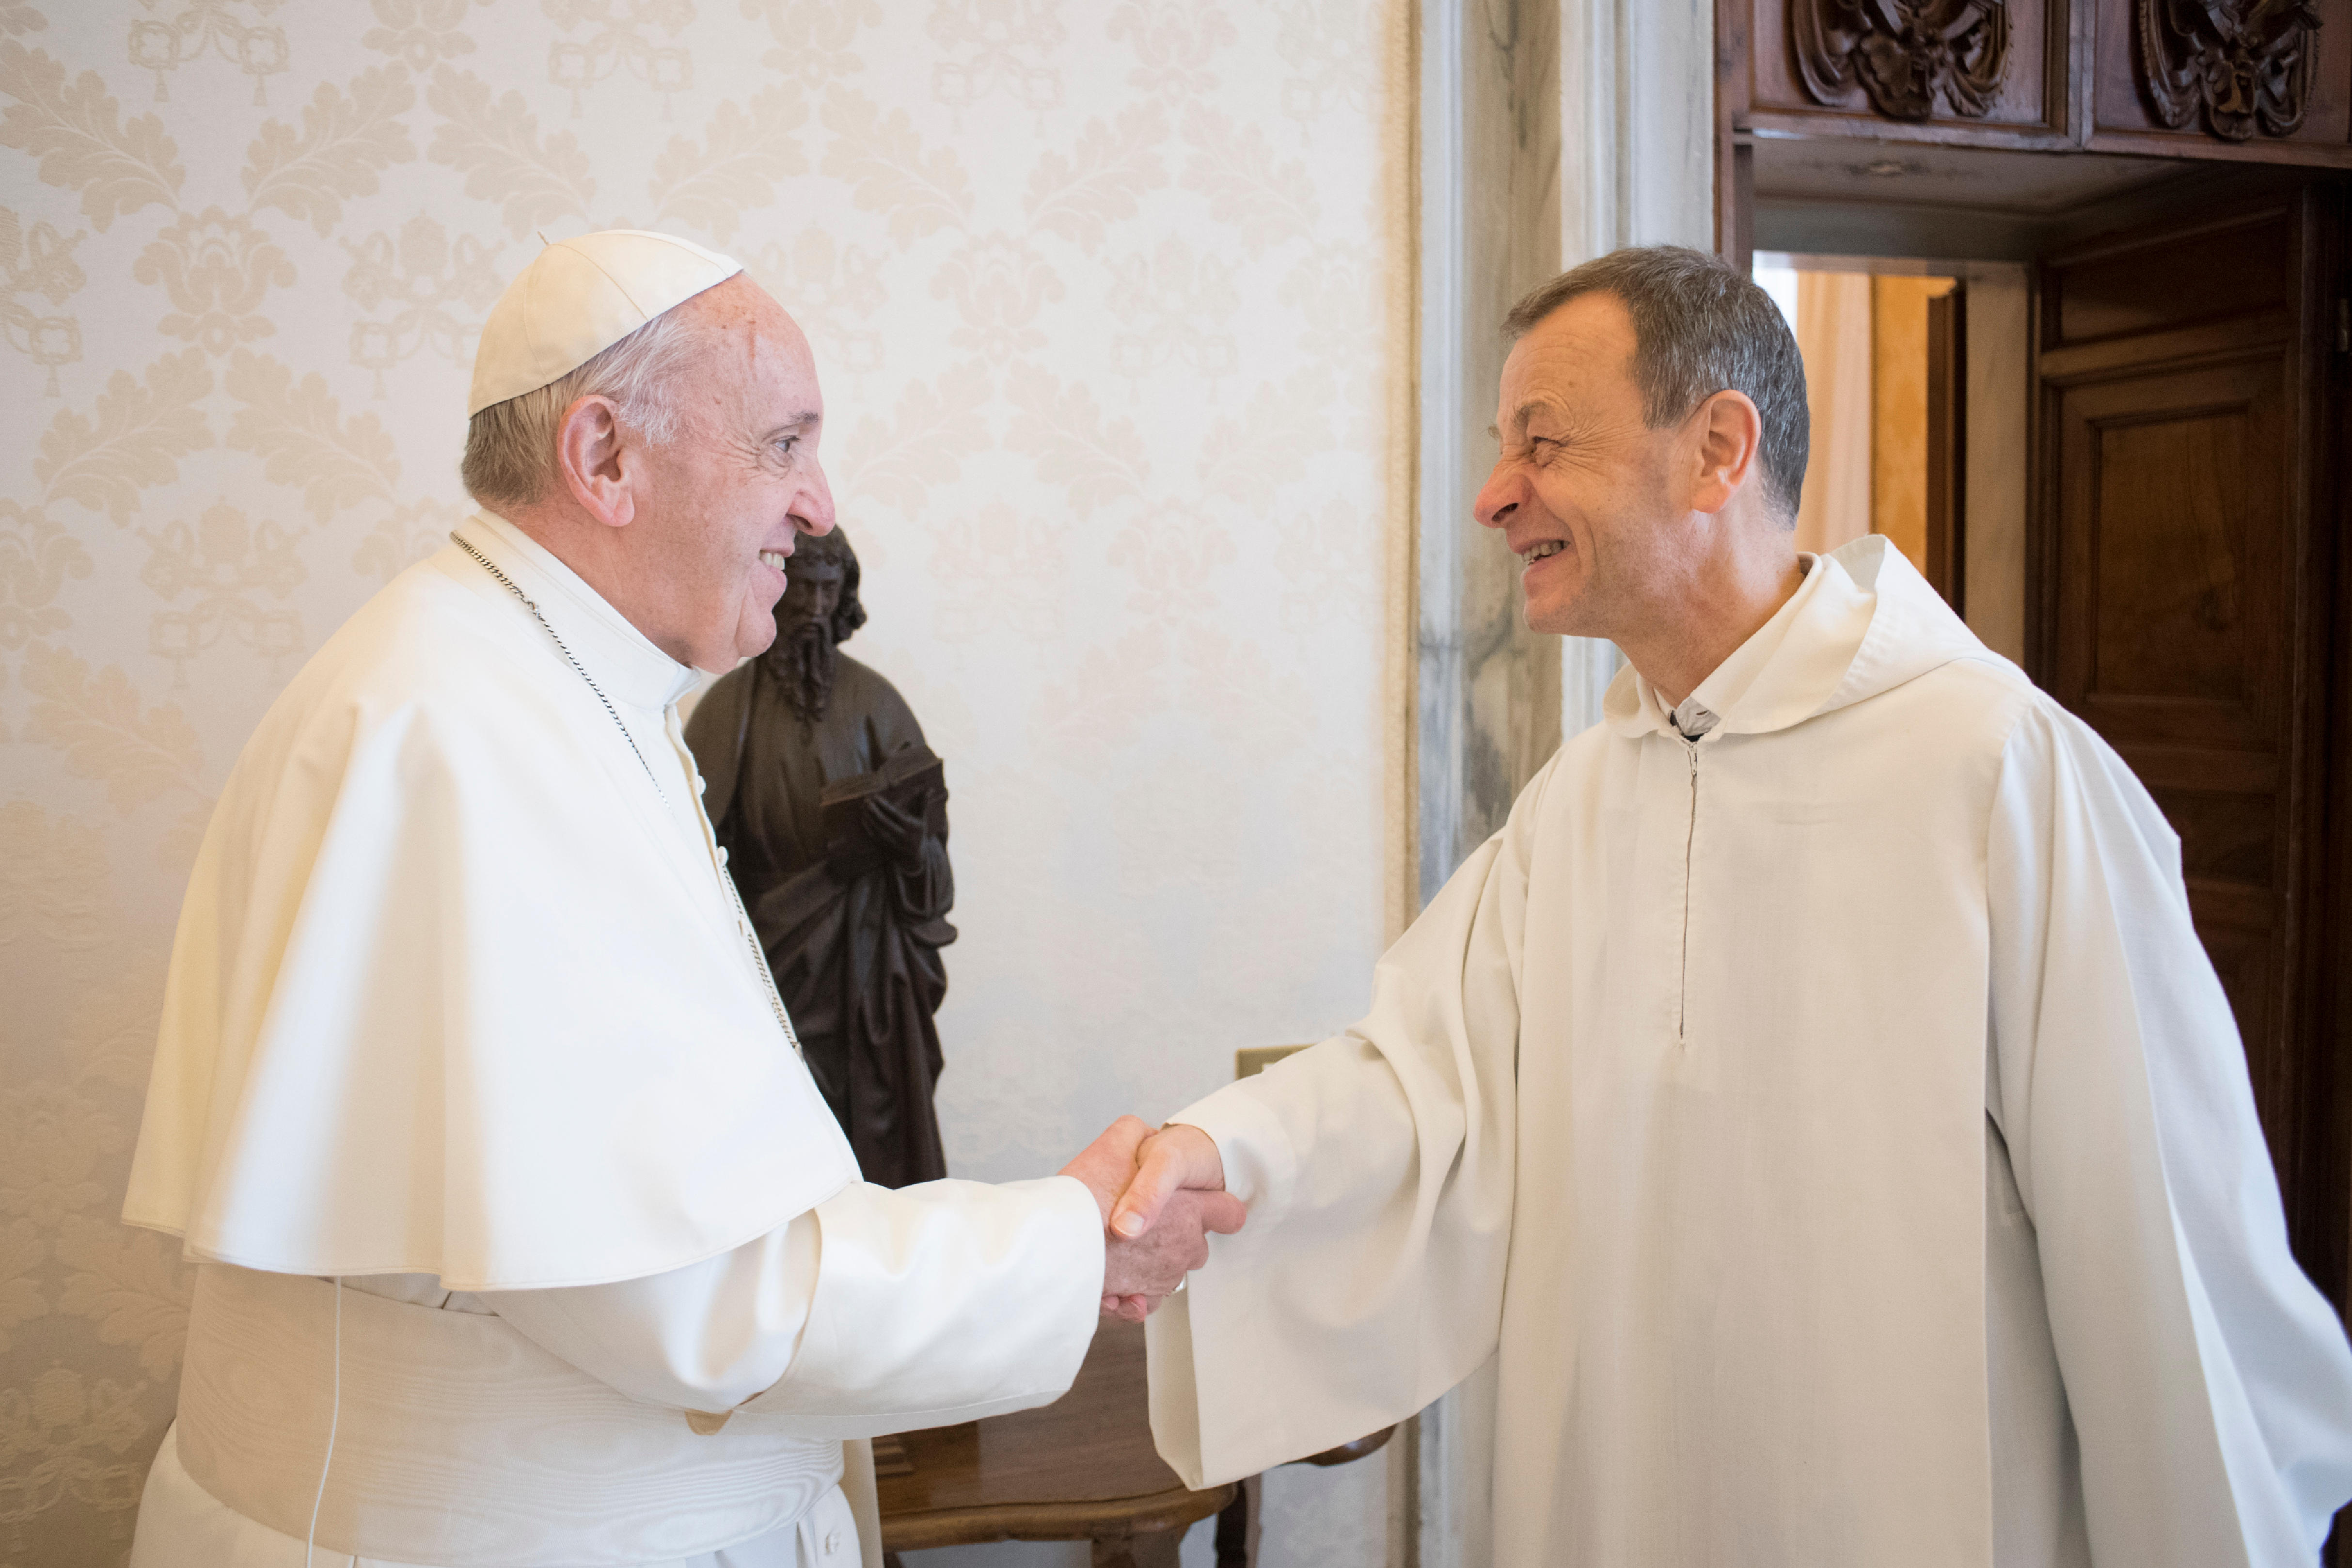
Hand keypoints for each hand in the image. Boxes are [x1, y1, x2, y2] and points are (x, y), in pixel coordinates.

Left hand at [860, 792, 926, 867]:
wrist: (913, 858)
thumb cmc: (917, 834)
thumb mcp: (922, 820)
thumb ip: (922, 804)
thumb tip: (929, 789)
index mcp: (910, 827)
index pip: (895, 814)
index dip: (884, 805)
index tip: (876, 797)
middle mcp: (901, 836)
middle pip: (884, 822)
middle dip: (874, 811)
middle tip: (866, 801)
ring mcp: (891, 843)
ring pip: (877, 829)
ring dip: (869, 818)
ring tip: (863, 807)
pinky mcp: (884, 847)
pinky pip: (873, 836)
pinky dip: (867, 827)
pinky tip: (864, 817)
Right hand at [1059, 1118, 1243, 1320]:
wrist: (1056, 1245)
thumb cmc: (1087, 1196)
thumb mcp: (1114, 1143)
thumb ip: (1134, 1133)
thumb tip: (1143, 1133)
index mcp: (1188, 1209)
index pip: (1230, 1213)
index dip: (1217, 1207)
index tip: (1198, 1204)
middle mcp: (1183, 1247)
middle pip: (1196, 1245)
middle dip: (1175, 1236)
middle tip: (1142, 1223)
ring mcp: (1163, 1277)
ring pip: (1168, 1273)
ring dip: (1150, 1265)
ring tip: (1120, 1250)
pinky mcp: (1139, 1299)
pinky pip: (1146, 1299)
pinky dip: (1134, 1294)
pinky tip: (1115, 1283)